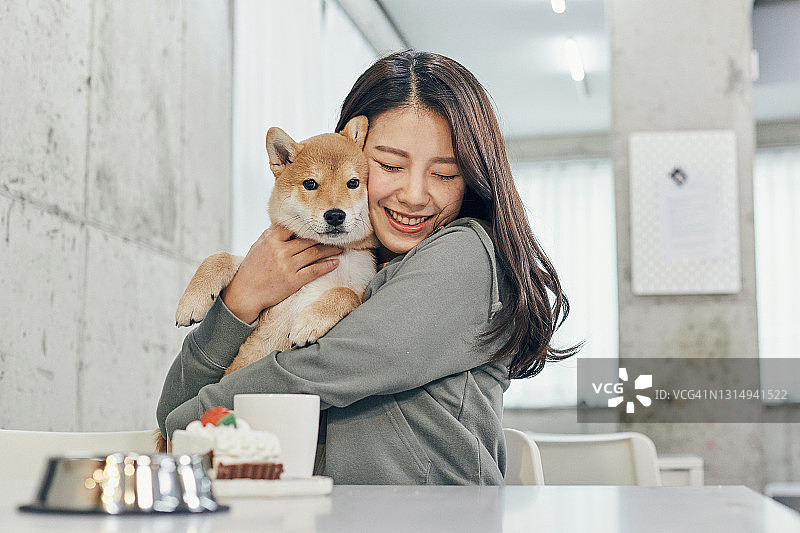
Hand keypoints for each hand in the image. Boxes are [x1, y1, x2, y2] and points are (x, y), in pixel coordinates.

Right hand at [221, 227, 341, 322]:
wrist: (245, 294)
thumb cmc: (250, 271)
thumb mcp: (256, 248)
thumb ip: (269, 236)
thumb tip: (280, 226)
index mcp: (271, 240)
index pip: (293, 228)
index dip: (307, 227)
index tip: (318, 227)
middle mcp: (281, 251)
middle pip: (308, 240)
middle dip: (323, 238)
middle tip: (335, 237)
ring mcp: (288, 266)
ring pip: (314, 254)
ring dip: (330, 250)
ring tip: (339, 248)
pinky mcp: (293, 281)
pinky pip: (314, 271)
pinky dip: (327, 266)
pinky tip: (335, 262)